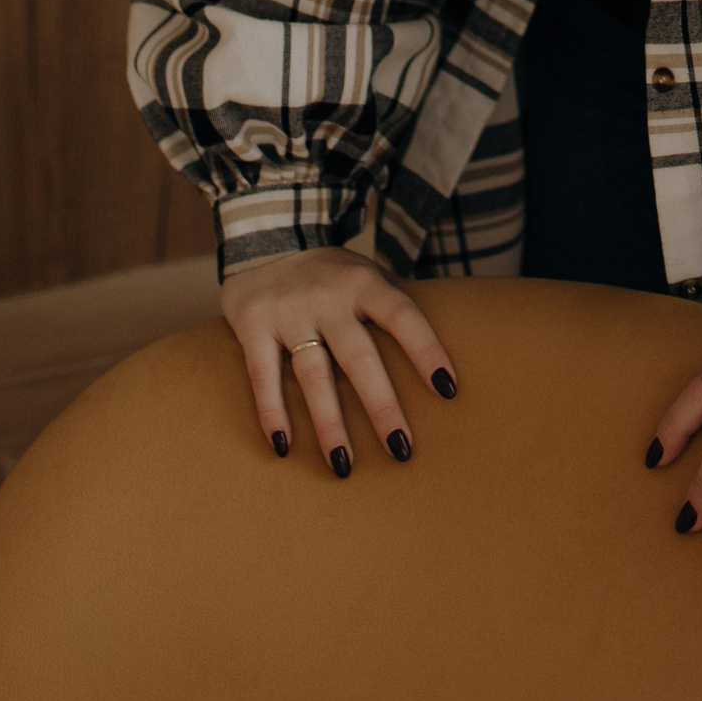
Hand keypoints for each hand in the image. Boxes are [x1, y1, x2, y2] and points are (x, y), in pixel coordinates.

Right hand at [220, 245, 458, 474]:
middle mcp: (328, 297)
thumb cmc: (331, 274)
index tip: (448, 390)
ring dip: (330, 423)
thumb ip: (390, 311)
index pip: (402, 316)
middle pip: (359, 357)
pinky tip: (284, 446)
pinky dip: (273, 412)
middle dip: (382, 406)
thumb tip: (436, 363)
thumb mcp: (365, 276)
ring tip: (344, 465)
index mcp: (364, 283)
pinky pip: (263, 376)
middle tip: (402, 450)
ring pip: (313, 375)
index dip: (426, 350)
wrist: (266, 235)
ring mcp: (289, 311)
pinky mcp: (253, 325)